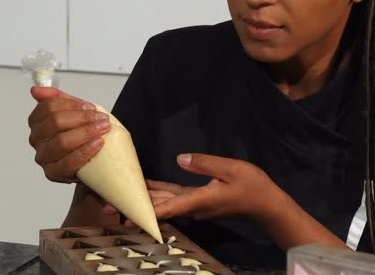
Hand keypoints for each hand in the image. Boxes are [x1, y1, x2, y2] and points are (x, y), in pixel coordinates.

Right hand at [28, 87, 110, 182]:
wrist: (94, 162)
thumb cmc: (82, 137)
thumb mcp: (74, 114)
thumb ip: (59, 99)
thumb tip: (36, 90)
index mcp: (38, 121)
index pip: (48, 107)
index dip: (72, 105)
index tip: (90, 107)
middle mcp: (37, 139)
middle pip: (55, 122)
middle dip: (82, 118)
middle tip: (101, 118)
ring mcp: (43, 157)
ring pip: (61, 141)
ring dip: (86, 133)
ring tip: (103, 129)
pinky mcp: (52, 173)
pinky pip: (68, 162)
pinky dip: (85, 151)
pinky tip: (98, 144)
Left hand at [102, 153, 346, 250]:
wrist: (267, 206)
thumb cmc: (253, 187)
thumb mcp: (232, 169)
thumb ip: (205, 164)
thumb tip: (180, 159)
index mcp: (199, 200)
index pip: (168, 207)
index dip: (145, 211)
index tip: (125, 215)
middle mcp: (194, 206)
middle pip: (159, 207)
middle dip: (134, 206)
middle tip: (107, 206)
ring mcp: (196, 204)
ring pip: (164, 202)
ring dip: (143, 200)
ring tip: (118, 198)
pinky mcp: (200, 200)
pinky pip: (174, 197)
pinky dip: (158, 194)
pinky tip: (146, 187)